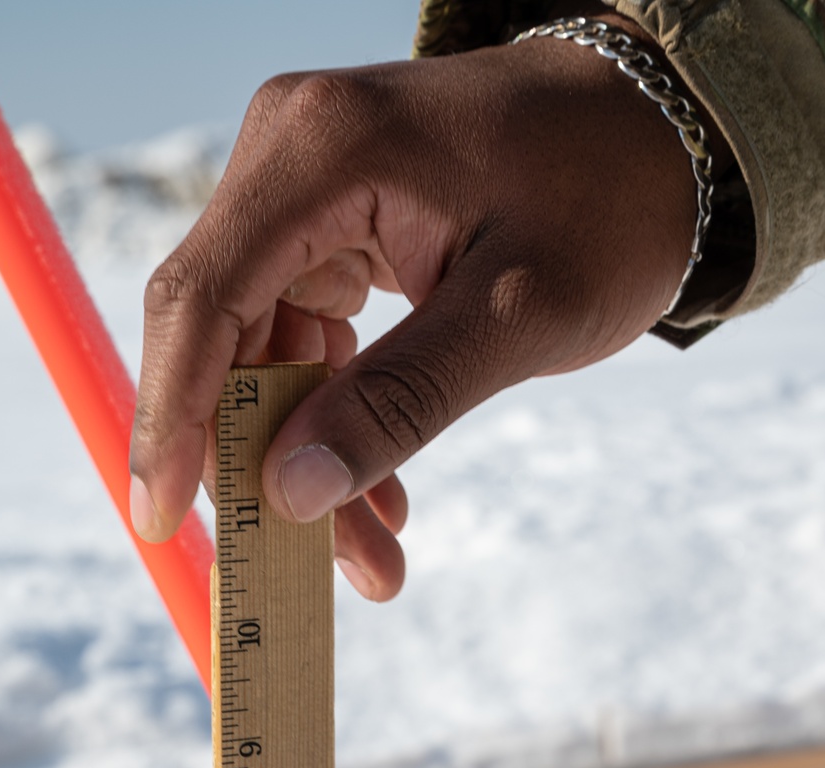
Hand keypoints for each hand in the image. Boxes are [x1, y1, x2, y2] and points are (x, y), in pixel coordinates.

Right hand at [130, 27, 701, 599]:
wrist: (664, 134)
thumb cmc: (610, 203)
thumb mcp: (515, 318)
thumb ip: (400, 404)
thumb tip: (291, 492)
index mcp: (321, 153)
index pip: (202, 300)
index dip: (172, 419)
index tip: (159, 519)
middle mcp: (291, 163)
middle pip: (224, 339)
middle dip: (264, 465)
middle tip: (315, 575)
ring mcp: (310, 198)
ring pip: (268, 359)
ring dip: (312, 464)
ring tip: (378, 561)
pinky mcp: (337, 233)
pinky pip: (310, 346)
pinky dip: (342, 423)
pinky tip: (385, 496)